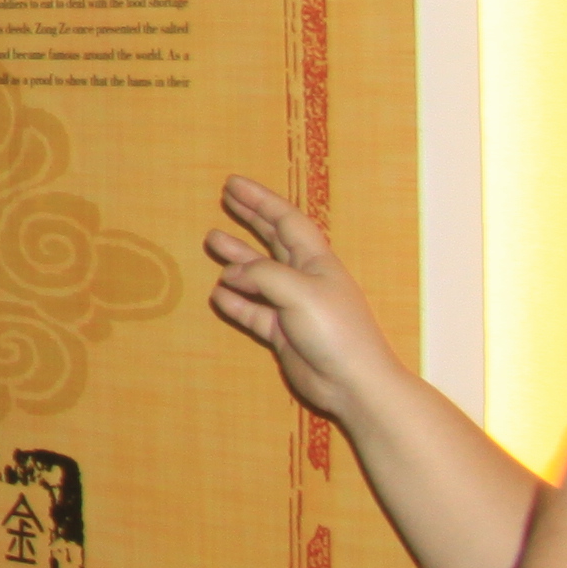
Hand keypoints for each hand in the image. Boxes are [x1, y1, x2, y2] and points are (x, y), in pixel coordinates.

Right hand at [201, 175, 412, 426]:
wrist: (353, 382)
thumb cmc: (335, 330)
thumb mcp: (300, 292)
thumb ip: (262, 275)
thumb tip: (231, 275)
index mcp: (316, 261)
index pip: (286, 221)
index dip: (261, 200)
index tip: (233, 184)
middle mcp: (304, 279)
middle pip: (274, 240)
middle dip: (251, 218)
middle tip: (225, 199)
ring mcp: (293, 306)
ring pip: (259, 275)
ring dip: (237, 258)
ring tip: (212, 241)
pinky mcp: (283, 333)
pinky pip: (254, 311)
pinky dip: (236, 302)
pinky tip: (218, 294)